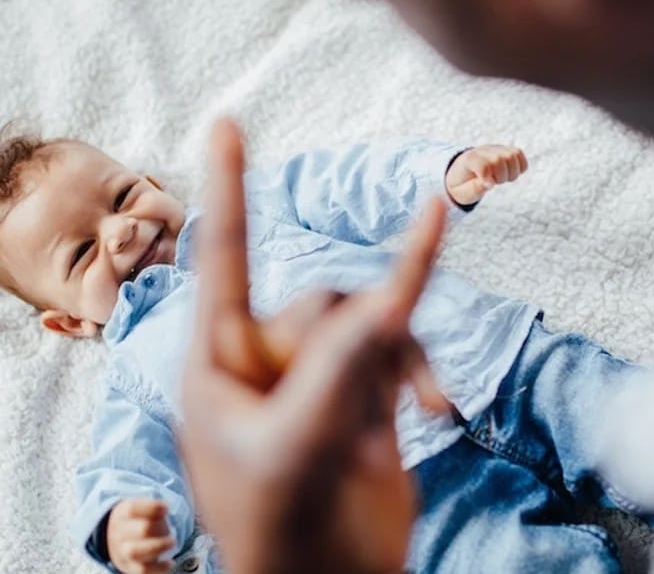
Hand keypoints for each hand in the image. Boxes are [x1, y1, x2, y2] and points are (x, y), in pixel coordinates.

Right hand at [106, 498, 174, 573]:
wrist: (118, 540)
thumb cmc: (138, 521)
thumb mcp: (141, 510)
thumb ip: (154, 510)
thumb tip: (167, 511)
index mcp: (123, 514)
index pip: (133, 509)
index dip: (153, 508)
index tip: (166, 509)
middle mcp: (120, 533)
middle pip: (141, 530)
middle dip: (160, 529)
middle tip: (171, 532)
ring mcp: (123, 552)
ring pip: (135, 552)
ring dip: (158, 547)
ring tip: (172, 544)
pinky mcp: (129, 567)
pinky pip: (142, 570)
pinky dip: (159, 568)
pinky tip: (170, 563)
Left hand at [178, 119, 450, 573]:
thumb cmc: (279, 533)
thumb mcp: (295, 448)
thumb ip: (338, 371)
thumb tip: (386, 301)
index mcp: (220, 364)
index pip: (223, 259)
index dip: (227, 188)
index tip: (226, 121)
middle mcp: (267, 358)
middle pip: (326, 301)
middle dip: (359, 349)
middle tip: (361, 424)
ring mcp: (319, 375)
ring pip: (372, 323)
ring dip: (396, 368)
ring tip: (405, 431)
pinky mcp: (365, 394)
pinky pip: (399, 352)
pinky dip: (417, 377)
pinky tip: (434, 414)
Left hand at [445, 145, 528, 205]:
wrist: (462, 172)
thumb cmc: (462, 185)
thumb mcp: (462, 192)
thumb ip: (474, 189)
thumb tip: (490, 183)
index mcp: (468, 160)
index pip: (482, 164)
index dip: (488, 177)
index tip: (488, 185)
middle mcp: (482, 150)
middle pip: (499, 159)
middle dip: (501, 177)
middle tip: (495, 183)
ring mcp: (494, 148)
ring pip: (512, 155)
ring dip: (512, 172)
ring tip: (503, 179)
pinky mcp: (504, 150)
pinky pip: (518, 153)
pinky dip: (520, 166)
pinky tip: (511, 174)